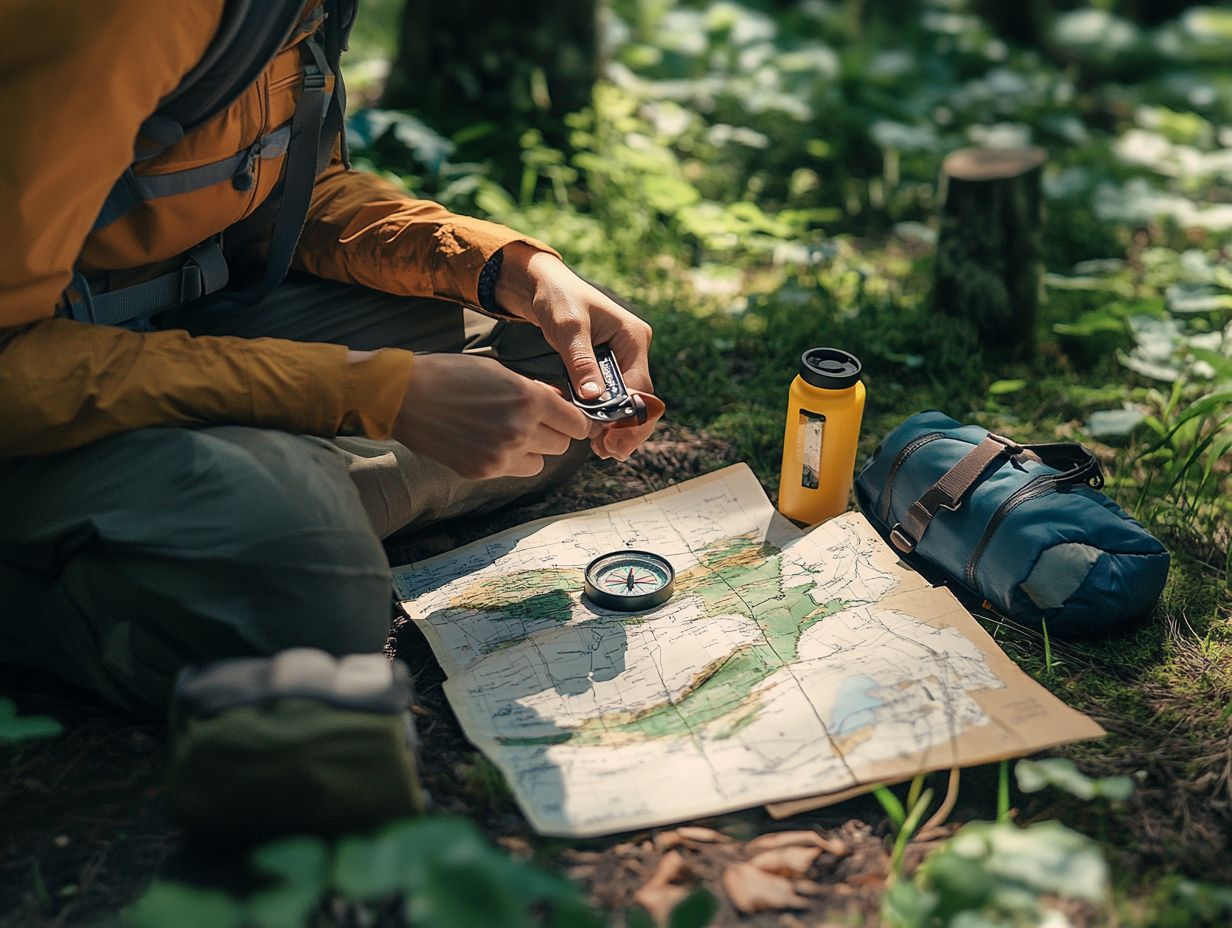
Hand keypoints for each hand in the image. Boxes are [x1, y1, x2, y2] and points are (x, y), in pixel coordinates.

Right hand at [390, 353, 591, 478]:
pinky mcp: (483, 471)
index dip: (574, 421)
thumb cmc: (450, 375)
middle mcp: (521, 429)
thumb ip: (533, 389)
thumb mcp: (499, 370)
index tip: (568, 420)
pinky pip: (514, 470)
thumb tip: (558, 403)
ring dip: (533, 450)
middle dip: (552, 433)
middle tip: (535, 422)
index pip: (576, 423)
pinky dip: (509, 459)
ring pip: (541, 462)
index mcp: (529, 399)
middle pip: (562, 445)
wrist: (405, 396)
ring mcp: (502, 454)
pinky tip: (488, 441)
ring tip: (509, 433)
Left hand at [495, 243, 662, 460]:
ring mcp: (621, 360)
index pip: (641, 388)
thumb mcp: (568, 328)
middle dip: (628, 429)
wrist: (541, 284)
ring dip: (618, 428)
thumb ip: (581, 362)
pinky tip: (595, 436)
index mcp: (634, 338)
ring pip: (628, 404)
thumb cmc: (557, 298)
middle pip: (641, 401)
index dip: (629, 418)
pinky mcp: (605, 367)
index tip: (612, 438)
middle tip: (609, 452)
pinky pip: (612, 399)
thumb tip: (594, 399)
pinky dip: (606, 418)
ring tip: (601, 450)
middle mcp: (633, 351)